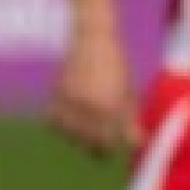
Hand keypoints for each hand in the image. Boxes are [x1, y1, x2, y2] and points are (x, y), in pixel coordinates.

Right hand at [48, 26, 136, 156]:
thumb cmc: (115, 65)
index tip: (110, 150)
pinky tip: (68, 123)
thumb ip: (131, 119)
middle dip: (94, 148)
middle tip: (99, 149)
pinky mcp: (56, 94)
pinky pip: (53, 120)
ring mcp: (70, 101)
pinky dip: (60, 125)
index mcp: (110, 106)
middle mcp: (89, 106)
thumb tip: (136, 144)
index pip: (108, 141)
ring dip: (76, 138)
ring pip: (69, 134)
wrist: (91, 39)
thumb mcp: (128, 91)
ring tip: (84, 135)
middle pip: (88, 142)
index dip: (109, 149)